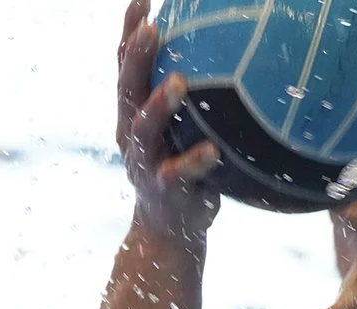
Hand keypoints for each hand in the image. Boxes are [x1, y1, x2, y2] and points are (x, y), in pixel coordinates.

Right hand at [116, 0, 219, 242]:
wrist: (170, 233)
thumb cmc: (184, 174)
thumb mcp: (182, 134)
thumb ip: (192, 103)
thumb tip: (231, 60)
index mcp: (132, 114)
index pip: (126, 65)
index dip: (130, 32)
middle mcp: (131, 134)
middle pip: (127, 88)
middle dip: (137, 56)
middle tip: (153, 28)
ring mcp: (144, 163)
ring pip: (144, 129)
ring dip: (159, 104)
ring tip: (180, 82)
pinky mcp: (163, 191)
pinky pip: (177, 174)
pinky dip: (194, 161)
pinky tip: (214, 151)